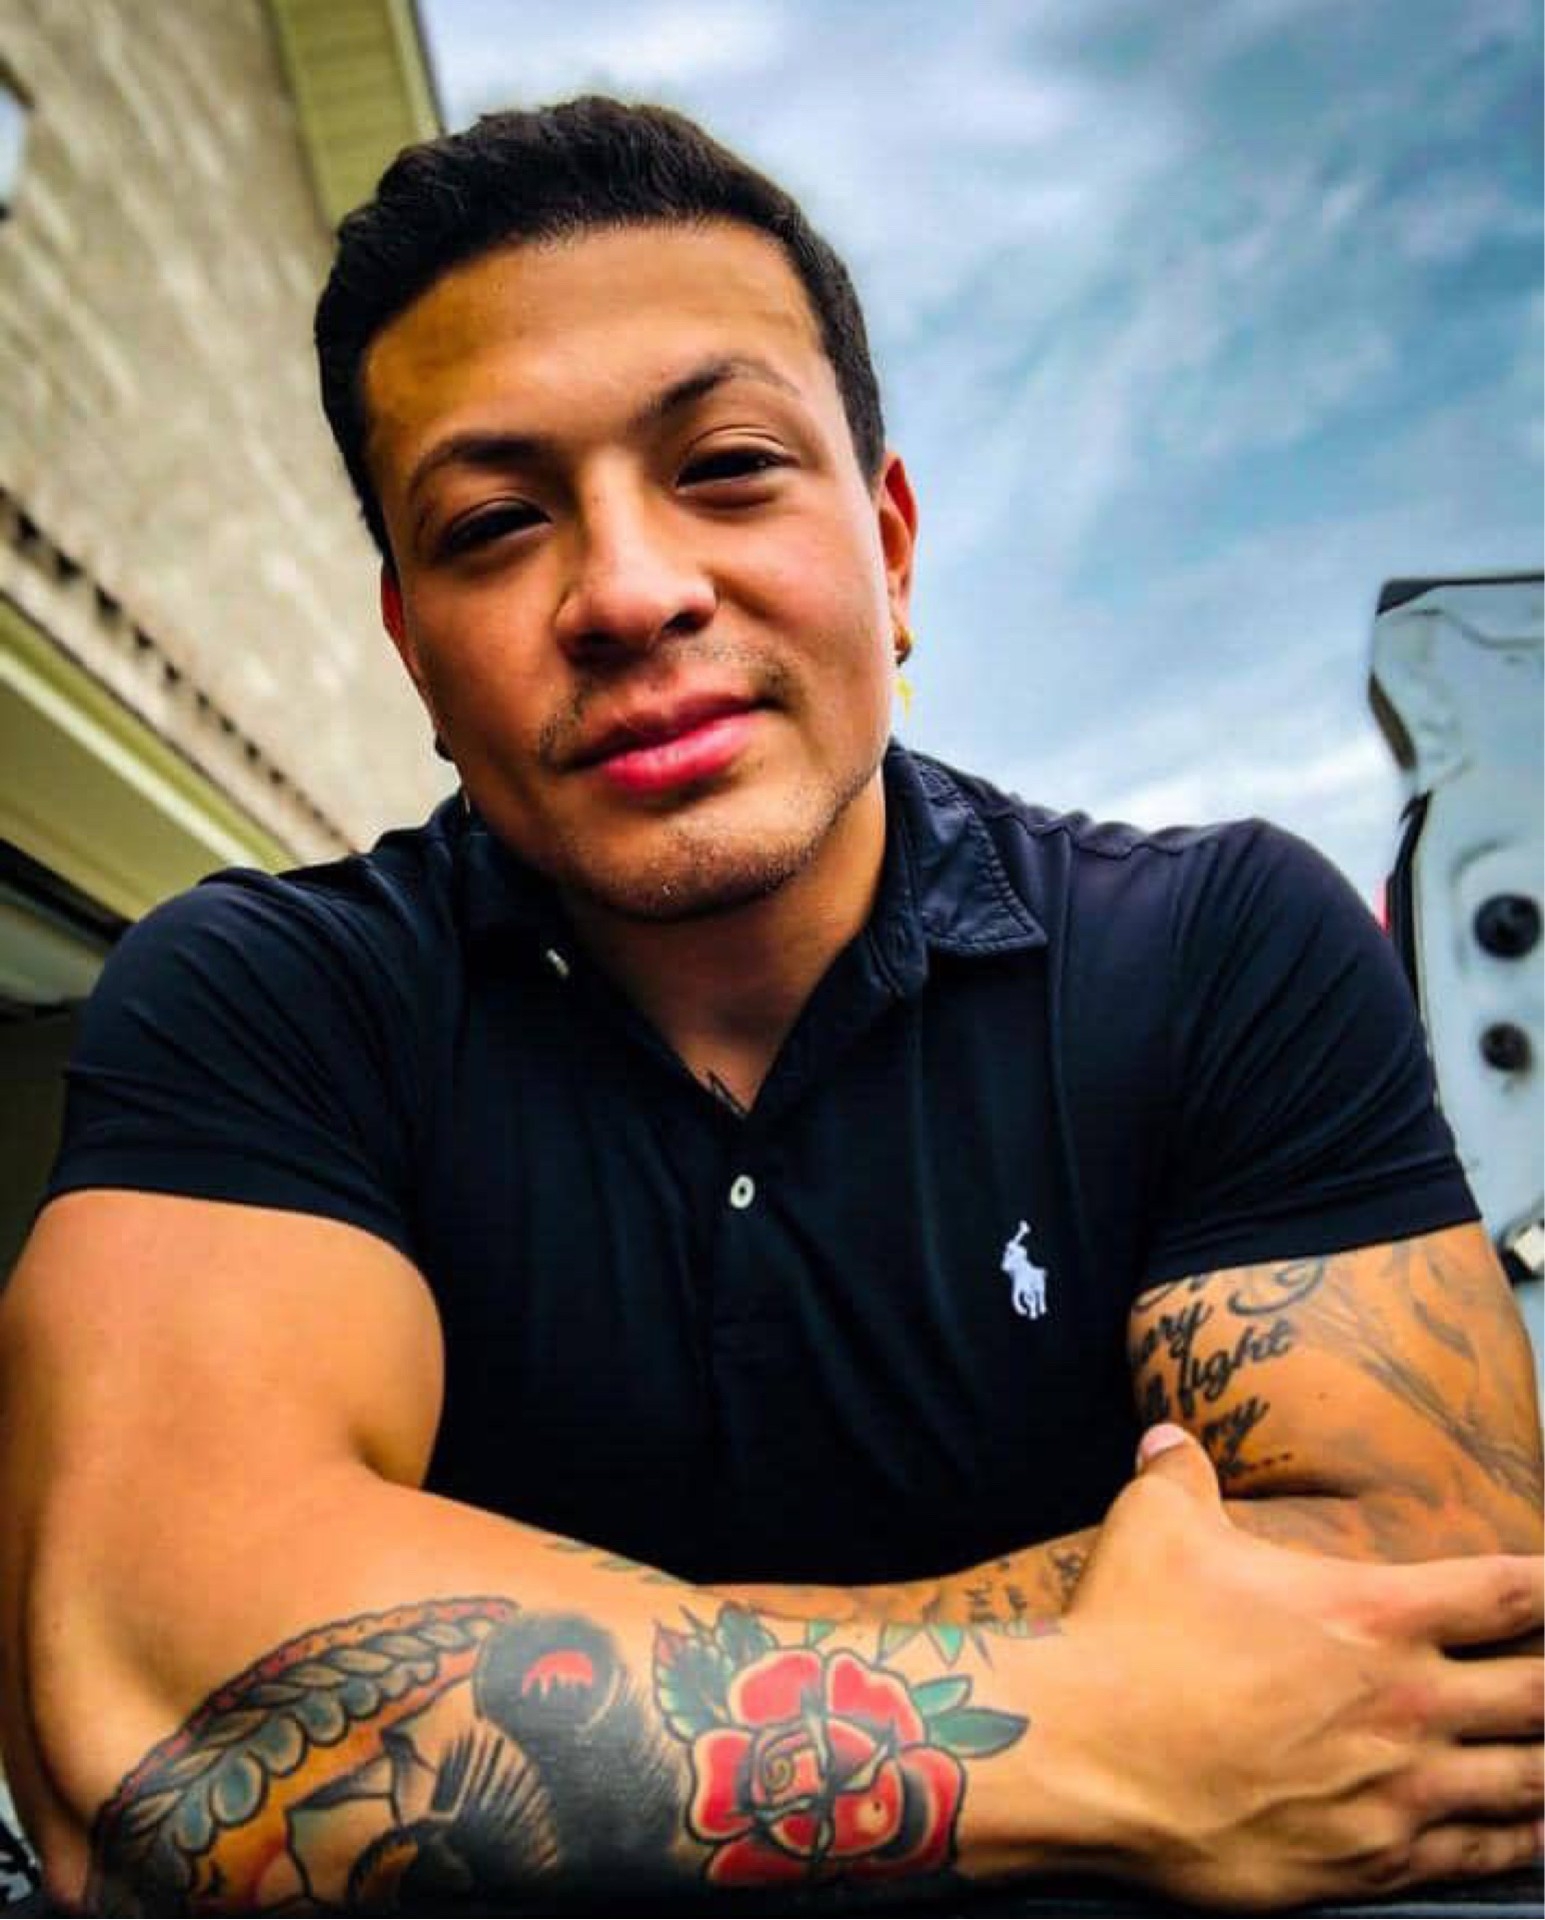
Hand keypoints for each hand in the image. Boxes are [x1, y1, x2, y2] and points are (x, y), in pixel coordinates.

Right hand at [1064, 1425, 1542, 1910]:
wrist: (1089, 1753)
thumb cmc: (1130, 1631)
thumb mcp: (1156, 1522)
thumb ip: (1181, 1474)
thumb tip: (1169, 1437)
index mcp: (1372, 1612)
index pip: (1510, 1592)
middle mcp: (1405, 1700)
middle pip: (1542, 1693)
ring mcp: (1395, 1789)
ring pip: (1526, 1783)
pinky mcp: (1369, 1861)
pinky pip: (1476, 1857)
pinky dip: (1518, 1844)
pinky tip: (1533, 1837)